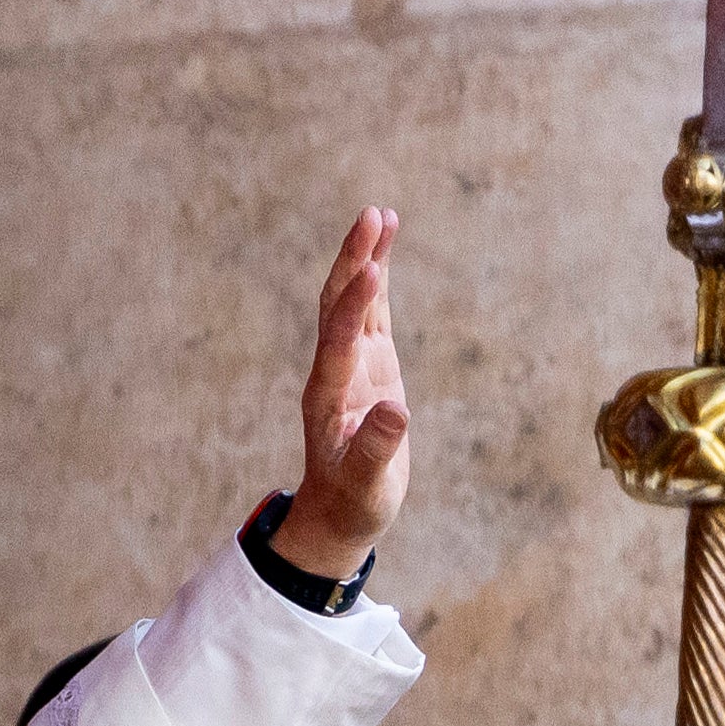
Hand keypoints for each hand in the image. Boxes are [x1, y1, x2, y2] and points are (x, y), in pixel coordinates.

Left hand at [268, 208, 409, 581]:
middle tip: (370, 216)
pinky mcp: (368, 364)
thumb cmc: (353, 502)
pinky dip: (378, 281)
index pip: (339, 343)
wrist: (339, 510)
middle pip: (337, 306)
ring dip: (364, 258)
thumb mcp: (367, 485)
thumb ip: (377, 449)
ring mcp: (351, 364)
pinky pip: (371, 313)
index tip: (372, 270)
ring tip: (380, 215)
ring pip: (353, 301)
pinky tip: (386, 248)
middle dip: (353, 261)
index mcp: (328, 398)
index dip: (353, 307)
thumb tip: (396, 413)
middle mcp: (334, 372)